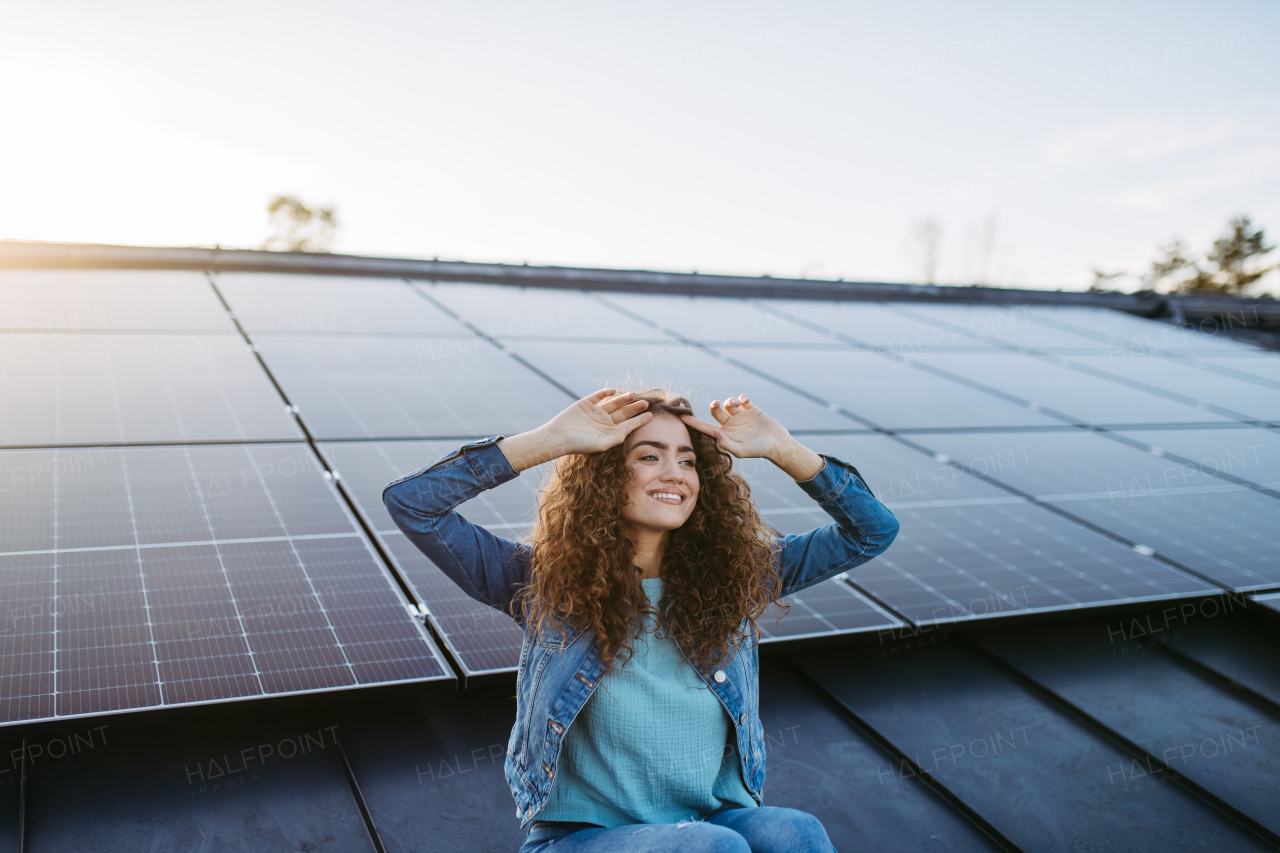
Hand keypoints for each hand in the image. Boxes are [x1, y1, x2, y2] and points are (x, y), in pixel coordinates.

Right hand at [497, 389, 652, 471]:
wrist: (558, 437)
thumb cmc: (579, 444)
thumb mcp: (600, 444)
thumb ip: (616, 438)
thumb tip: (630, 430)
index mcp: (609, 432)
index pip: (628, 424)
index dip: (640, 420)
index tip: (651, 416)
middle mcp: (604, 421)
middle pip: (624, 412)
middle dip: (635, 408)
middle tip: (646, 402)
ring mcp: (595, 412)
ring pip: (614, 403)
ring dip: (623, 398)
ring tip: (633, 394)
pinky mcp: (586, 403)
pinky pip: (599, 396)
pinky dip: (606, 392)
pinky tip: (614, 390)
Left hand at [681, 394, 823, 480]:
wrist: (777, 444)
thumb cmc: (758, 450)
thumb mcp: (741, 450)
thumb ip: (726, 443)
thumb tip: (713, 431)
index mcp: (725, 434)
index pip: (705, 427)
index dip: (693, 422)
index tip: (681, 416)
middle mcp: (730, 423)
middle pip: (715, 411)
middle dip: (714, 406)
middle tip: (716, 405)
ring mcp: (740, 415)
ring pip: (727, 403)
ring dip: (729, 401)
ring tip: (736, 404)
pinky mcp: (751, 409)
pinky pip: (741, 398)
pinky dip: (741, 397)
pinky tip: (745, 401)